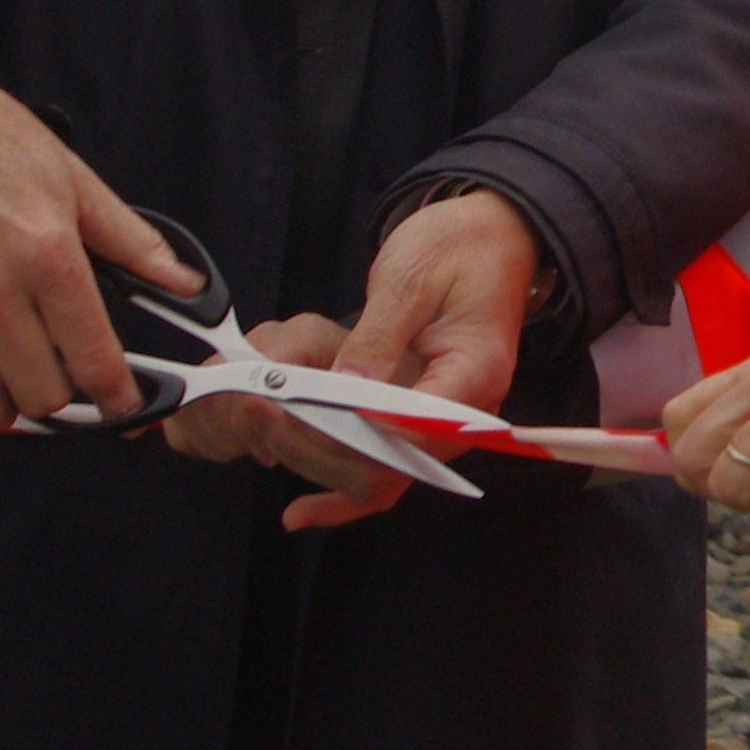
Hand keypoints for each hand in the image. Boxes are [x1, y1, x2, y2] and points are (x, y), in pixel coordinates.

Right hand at [0, 22, 193, 462]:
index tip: (122, 402)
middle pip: (39, 392)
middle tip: (65, 387)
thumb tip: (185, 283)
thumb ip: (131, 242)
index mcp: (47, 256)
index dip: (116, 393)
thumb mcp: (77, 182)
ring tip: (14, 397)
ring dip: (4, 417)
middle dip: (63, 401)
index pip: (92, 354)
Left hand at [156, 192, 545, 531]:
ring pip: (382, 476)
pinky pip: (383, 468)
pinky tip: (301, 510)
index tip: (291, 412)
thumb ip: (377, 334)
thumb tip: (344, 386)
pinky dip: (341, 490)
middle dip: (319, 448)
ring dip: (320, 465)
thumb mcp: (412, 277)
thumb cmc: (458, 248)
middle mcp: (466, 414)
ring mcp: (444, 424)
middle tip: (259, 416)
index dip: (349, 429)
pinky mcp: (419, 423)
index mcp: (474, 372)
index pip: (411, 427)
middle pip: (392, 463)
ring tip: (263, 438)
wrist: (491, 239)